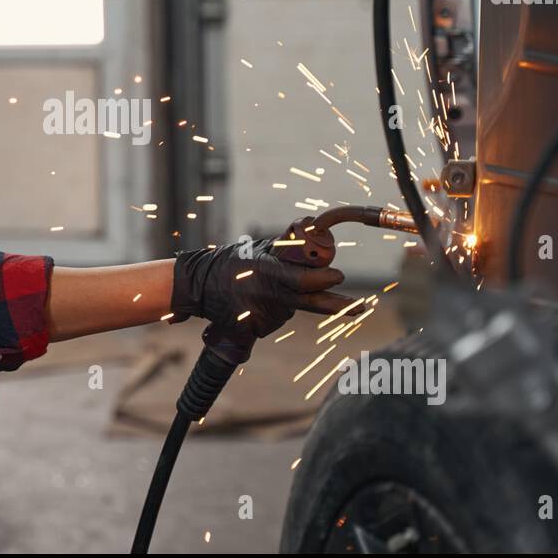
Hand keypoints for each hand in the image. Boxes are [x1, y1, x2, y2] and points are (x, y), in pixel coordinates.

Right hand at [171, 220, 352, 362]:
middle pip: (309, 302)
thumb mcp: (257, 249)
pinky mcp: (253, 330)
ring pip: (291, 310)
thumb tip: (314, 227)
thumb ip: (284, 246)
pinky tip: (257, 303)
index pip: (302, 280)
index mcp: (266, 271)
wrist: (199, 286)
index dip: (323, 280)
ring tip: (265, 291)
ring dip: (291, 302)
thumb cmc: (231, 263)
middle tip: (359, 306)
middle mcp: (265, 294)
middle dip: (337, 305)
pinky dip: (273, 312)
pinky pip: (275, 320)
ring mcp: (260, 315)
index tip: (339, 277)